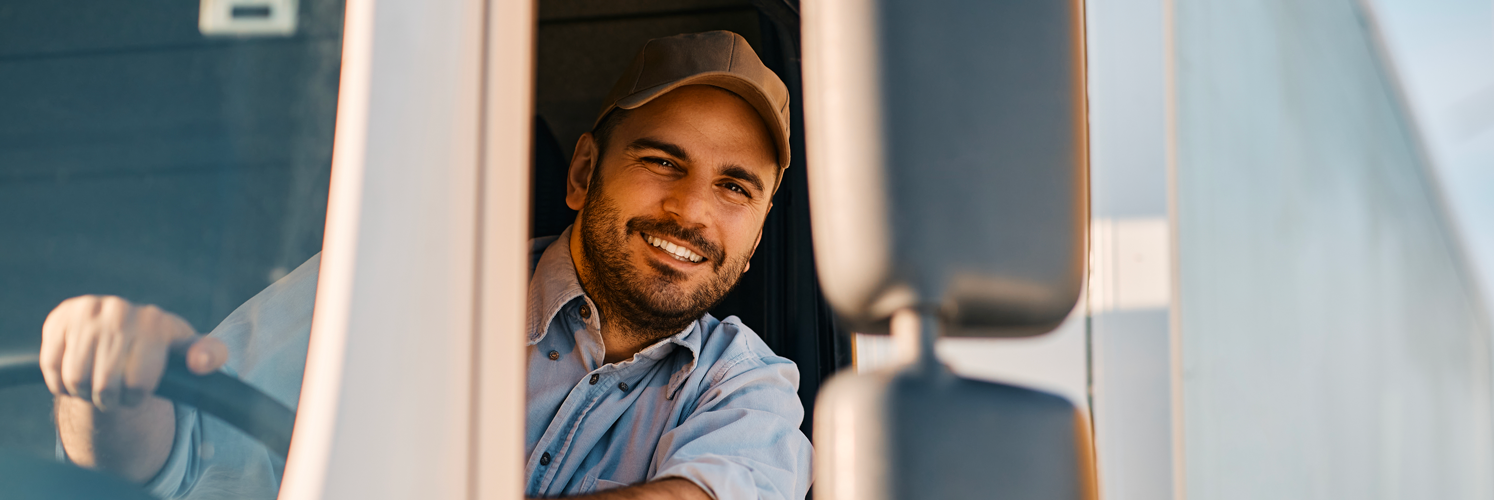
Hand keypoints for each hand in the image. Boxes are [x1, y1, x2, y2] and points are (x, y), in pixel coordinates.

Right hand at [40, 295, 227, 410]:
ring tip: (97, 381)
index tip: (141, 388)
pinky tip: (76, 372)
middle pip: (105, 386)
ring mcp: (87, 311)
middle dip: (110, 398)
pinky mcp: (59, 318)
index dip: (137, 396)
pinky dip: (60, 382)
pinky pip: (52, 368)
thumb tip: (200, 363)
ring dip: (84, 392)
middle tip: (115, 390)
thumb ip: (208, 356)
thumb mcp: (187, 352)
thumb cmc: (158, 350)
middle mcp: (120, 309)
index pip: (139, 383)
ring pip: (76, 380)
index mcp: (155, 321)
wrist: (120, 333)